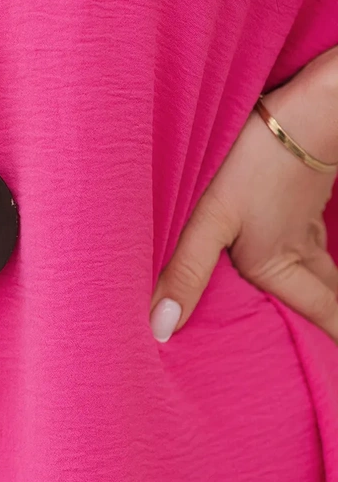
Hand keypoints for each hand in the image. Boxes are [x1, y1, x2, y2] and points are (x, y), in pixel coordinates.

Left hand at [150, 66, 337, 343]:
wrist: (297, 107)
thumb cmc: (253, 162)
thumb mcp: (210, 218)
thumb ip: (184, 271)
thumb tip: (161, 330)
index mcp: (281, 266)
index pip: (322, 320)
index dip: (333, 347)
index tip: (335, 375)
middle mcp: (303, 249)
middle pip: (330, 300)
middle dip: (332, 328)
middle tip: (329, 352)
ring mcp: (309, 218)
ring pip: (325, 268)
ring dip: (326, 293)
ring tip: (320, 314)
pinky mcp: (305, 189)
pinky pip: (316, 236)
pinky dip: (313, 254)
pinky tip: (297, 242)